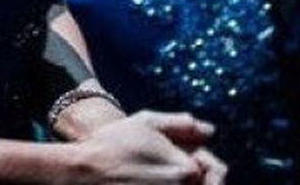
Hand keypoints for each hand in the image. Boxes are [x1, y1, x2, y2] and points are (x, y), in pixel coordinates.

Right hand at [73, 111, 218, 182]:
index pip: (217, 169)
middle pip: (206, 184)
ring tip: (156, 171)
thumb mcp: (149, 121)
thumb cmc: (115, 143)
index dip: (209, 161)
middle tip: (175, 165)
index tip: (195, 156)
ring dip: (184, 182)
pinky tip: (147, 180)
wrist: (83, 171)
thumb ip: (182, 124)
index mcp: (185, 169)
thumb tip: (210, 130)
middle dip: (202, 176)